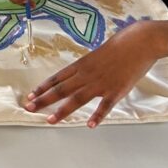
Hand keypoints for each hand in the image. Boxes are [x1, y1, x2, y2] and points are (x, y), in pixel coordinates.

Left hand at [24, 21, 166, 125]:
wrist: (139, 42)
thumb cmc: (119, 46)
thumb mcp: (97, 55)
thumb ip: (87, 67)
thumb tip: (78, 76)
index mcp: (81, 65)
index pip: (57, 78)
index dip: (42, 87)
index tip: (30, 95)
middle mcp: (87, 74)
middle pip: (61, 89)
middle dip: (44, 100)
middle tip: (29, 108)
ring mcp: (101, 83)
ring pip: (78, 99)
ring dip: (63, 110)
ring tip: (50, 120)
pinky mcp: (117, 90)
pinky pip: (105, 105)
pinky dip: (97, 115)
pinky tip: (89, 125)